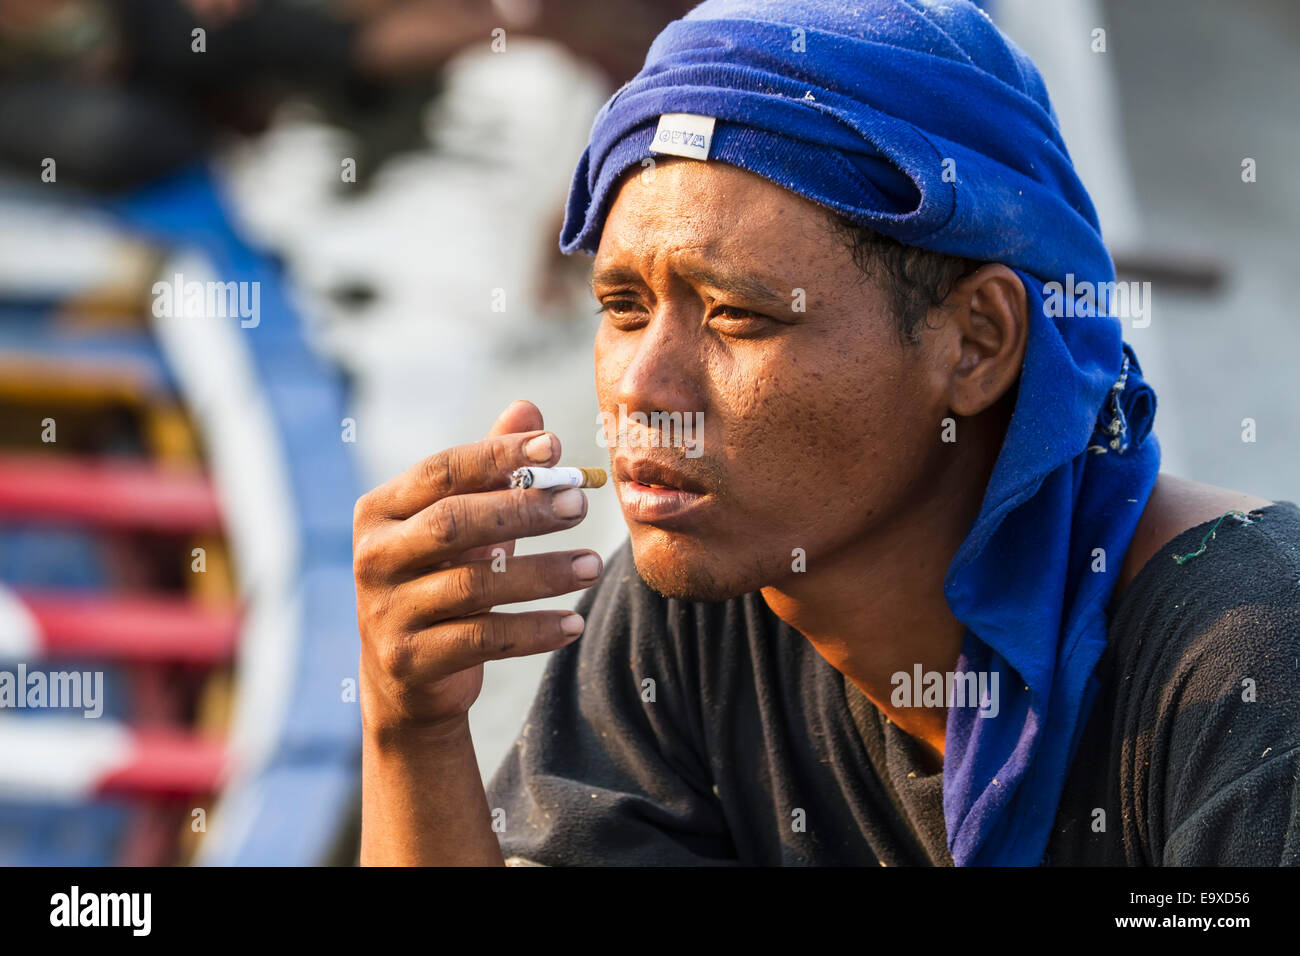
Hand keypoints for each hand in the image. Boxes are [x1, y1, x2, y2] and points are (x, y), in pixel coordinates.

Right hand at [353, 399, 600, 731]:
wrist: (406, 679)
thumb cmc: (441, 580)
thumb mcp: (462, 523)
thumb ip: (491, 469)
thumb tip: (529, 408)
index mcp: (380, 511)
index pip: (443, 471)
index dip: (499, 455)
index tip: (556, 446)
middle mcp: (373, 557)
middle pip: (455, 522)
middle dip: (524, 510)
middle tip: (580, 503)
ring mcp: (387, 611)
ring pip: (475, 584)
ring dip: (543, 573)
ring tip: (595, 564)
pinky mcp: (410, 660)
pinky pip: (482, 639)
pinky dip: (534, 631)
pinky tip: (575, 622)